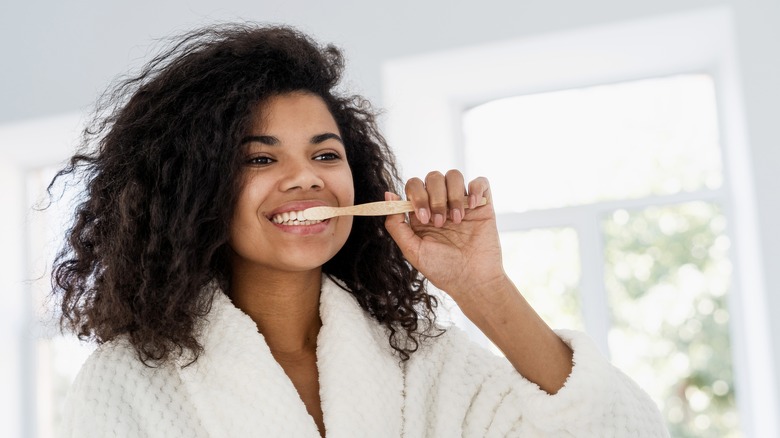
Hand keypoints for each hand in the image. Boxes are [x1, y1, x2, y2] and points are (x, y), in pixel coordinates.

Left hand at [384, 170, 505, 299]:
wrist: (473, 281)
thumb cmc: (442, 270)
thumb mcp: (412, 250)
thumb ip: (396, 225)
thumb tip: (388, 196)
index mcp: (422, 213)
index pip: (414, 186)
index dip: (416, 195)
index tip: (423, 217)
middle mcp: (441, 205)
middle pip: (433, 177)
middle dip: (435, 198)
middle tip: (441, 223)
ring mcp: (462, 204)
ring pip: (454, 175)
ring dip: (453, 195)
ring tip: (457, 220)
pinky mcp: (483, 206)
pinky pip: (480, 181)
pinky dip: (476, 188)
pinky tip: (473, 207)